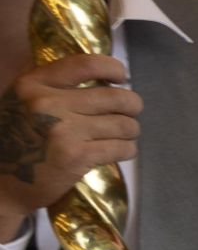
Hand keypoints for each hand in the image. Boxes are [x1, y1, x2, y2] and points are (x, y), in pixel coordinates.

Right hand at [0, 54, 138, 234]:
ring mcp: (63, 130)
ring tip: (123, 135)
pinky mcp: (76, 156)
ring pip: (124, 124)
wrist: (0, 185)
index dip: (113, 67)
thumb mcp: (21, 103)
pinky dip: (127, 149)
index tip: (121, 77)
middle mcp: (47, 103)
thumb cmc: (14, 142)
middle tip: (129, 114)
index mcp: (32, 84)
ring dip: (131, 131)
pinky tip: (120, 151)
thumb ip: (52, 87)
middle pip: (116, 97)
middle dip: (132, 106)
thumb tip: (104, 77)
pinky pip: (121, 148)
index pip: (85, 64)